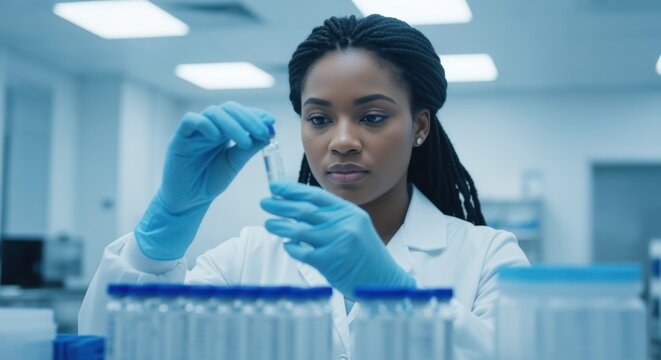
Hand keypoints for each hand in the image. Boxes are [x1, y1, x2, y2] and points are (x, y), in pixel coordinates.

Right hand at [136, 101, 274, 259]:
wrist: (190, 200)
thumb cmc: (210, 181)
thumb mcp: (235, 163)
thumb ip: (249, 148)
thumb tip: (268, 133)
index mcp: (224, 131)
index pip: (240, 113)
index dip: (256, 114)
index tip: (271, 122)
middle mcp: (210, 127)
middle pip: (229, 109)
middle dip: (248, 119)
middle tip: (263, 133)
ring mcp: (195, 131)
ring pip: (213, 112)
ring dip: (232, 124)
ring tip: (245, 142)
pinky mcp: (180, 137)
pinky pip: (190, 121)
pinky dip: (205, 124)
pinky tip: (217, 137)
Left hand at [260, 182, 415, 296]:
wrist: (384, 281)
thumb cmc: (366, 255)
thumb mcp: (356, 227)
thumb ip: (333, 217)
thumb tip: (301, 207)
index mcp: (349, 212)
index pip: (315, 196)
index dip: (292, 190)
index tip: (275, 187)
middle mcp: (343, 223)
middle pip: (304, 210)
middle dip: (281, 205)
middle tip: (265, 202)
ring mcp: (336, 241)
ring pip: (299, 230)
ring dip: (280, 226)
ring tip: (268, 224)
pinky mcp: (329, 261)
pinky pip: (302, 252)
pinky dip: (292, 248)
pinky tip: (287, 246)